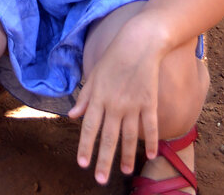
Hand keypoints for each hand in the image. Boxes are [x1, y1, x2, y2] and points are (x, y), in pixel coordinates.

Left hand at [68, 36, 159, 184]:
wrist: (138, 43)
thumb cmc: (113, 58)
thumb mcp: (93, 75)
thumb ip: (84, 98)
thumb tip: (72, 116)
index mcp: (98, 97)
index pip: (89, 127)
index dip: (86, 146)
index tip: (82, 165)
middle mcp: (114, 104)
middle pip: (108, 137)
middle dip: (104, 160)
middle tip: (100, 180)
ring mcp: (133, 104)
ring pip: (129, 136)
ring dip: (127, 156)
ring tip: (125, 172)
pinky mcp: (149, 102)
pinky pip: (150, 126)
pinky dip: (151, 140)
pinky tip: (151, 154)